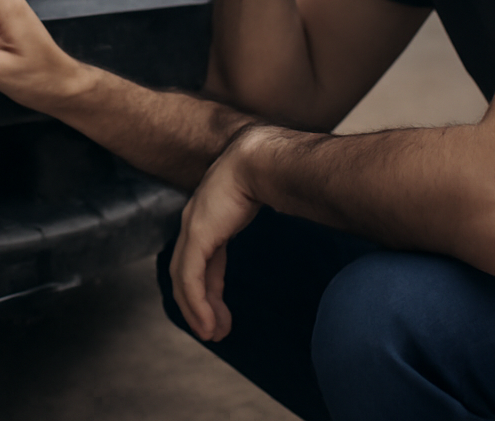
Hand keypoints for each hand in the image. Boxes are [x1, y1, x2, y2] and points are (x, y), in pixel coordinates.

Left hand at [169, 126, 272, 341]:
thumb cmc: (274, 172)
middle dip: (199, 303)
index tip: (218, 311)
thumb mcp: (270, 197)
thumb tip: (309, 207)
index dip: (207, 287)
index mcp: (212, 213)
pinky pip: (190, 277)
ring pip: (184, 278)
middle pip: (187, 271)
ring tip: (212, 334)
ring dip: (196, 310)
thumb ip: (277, 208)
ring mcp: (194, 226)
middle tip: (213, 331)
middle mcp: (196, 220)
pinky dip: (196, 303)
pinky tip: (206, 323)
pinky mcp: (197, 235)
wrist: (264, 159)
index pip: (202, 259)